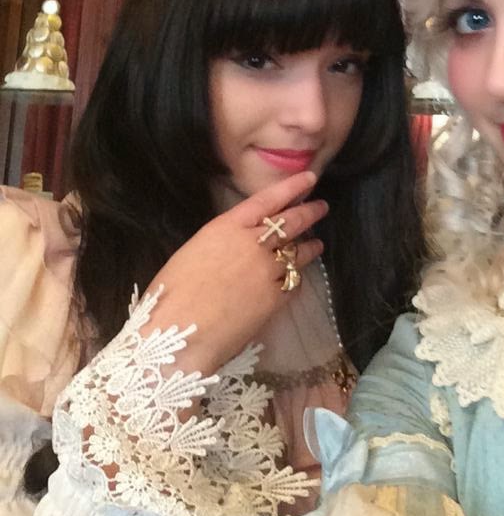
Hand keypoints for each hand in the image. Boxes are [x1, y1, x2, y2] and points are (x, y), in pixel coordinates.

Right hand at [140, 171, 326, 375]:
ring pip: (297, 253)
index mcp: (227, 227)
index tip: (309, 179)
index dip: (291, 187)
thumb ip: (221, 242)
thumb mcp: (193, 252)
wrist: (178, 335)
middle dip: (309, 212)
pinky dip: (296, 278)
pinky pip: (293, 283)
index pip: (268, 200)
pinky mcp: (275, 300)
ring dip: (309, 247)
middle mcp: (253, 244)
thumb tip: (235, 243)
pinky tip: (296, 279)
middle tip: (321, 207)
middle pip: (291, 223)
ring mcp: (267, 271)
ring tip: (317, 244)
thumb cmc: (170, 293)